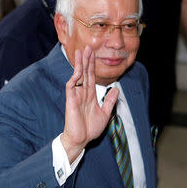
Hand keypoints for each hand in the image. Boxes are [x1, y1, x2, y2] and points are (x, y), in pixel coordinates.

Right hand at [61, 46, 118, 162]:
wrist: (81, 140)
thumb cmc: (89, 129)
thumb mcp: (105, 114)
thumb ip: (109, 101)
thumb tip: (116, 89)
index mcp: (90, 96)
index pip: (91, 77)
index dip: (92, 65)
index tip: (94, 54)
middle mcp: (82, 93)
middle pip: (85, 73)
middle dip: (87, 60)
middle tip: (88, 47)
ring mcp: (76, 96)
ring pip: (78, 76)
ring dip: (80, 64)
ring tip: (81, 52)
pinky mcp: (70, 100)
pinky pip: (72, 85)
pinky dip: (75, 77)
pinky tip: (78, 69)